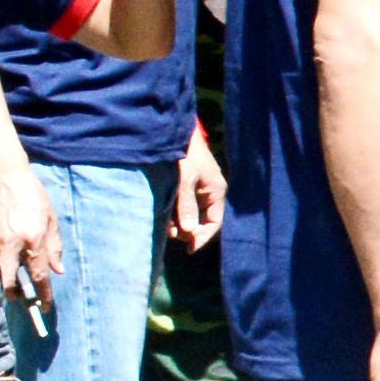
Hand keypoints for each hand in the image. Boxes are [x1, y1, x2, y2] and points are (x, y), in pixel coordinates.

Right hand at [0, 155, 61, 312]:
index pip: (39, 275)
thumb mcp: (50, 217)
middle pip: (10, 283)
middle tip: (22, 300)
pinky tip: (1, 267)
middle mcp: (13, 243)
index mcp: (34, 238)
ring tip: (13, 286)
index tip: (45, 307)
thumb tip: (58, 270)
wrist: (5, 173)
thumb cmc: (31, 193)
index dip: (43, 294)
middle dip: (16, 296)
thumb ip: (54, 246)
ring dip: (5, 283)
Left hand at [172, 128, 227, 251]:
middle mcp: (210, 192)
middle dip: (187, 230)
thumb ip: (186, 206)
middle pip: (202, 220)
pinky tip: (163, 212)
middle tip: (168, 232)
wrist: (173, 130)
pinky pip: (183, 205)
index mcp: (216, 191)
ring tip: (163, 223)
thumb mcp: (184, 180)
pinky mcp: (187, 185)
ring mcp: (199, 189)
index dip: (202, 237)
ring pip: (190, 214)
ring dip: (178, 222)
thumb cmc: (183, 153)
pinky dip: (174, 212)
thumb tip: (187, 231)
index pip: (214, 223)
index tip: (188, 250)